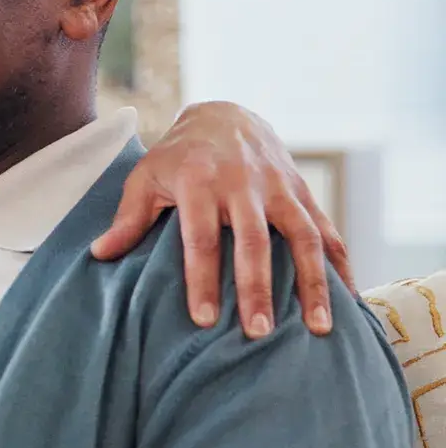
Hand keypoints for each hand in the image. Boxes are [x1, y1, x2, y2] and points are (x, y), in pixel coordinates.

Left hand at [88, 101, 351, 339]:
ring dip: (312, 283)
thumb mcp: (146, 177)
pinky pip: (327, 231)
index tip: (205, 319)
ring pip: (303, 237)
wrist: (225, 116)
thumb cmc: (177, 157)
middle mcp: (245, 185)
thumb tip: (99, 256)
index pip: (201, 238)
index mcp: (200, 182)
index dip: (203, 279)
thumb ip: (129, 218)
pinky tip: (348, 300)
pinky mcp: (304, 193)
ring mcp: (281, 188)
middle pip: (254, 242)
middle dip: (257, 287)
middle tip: (258, 331)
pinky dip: (340, 264)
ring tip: (317, 327)